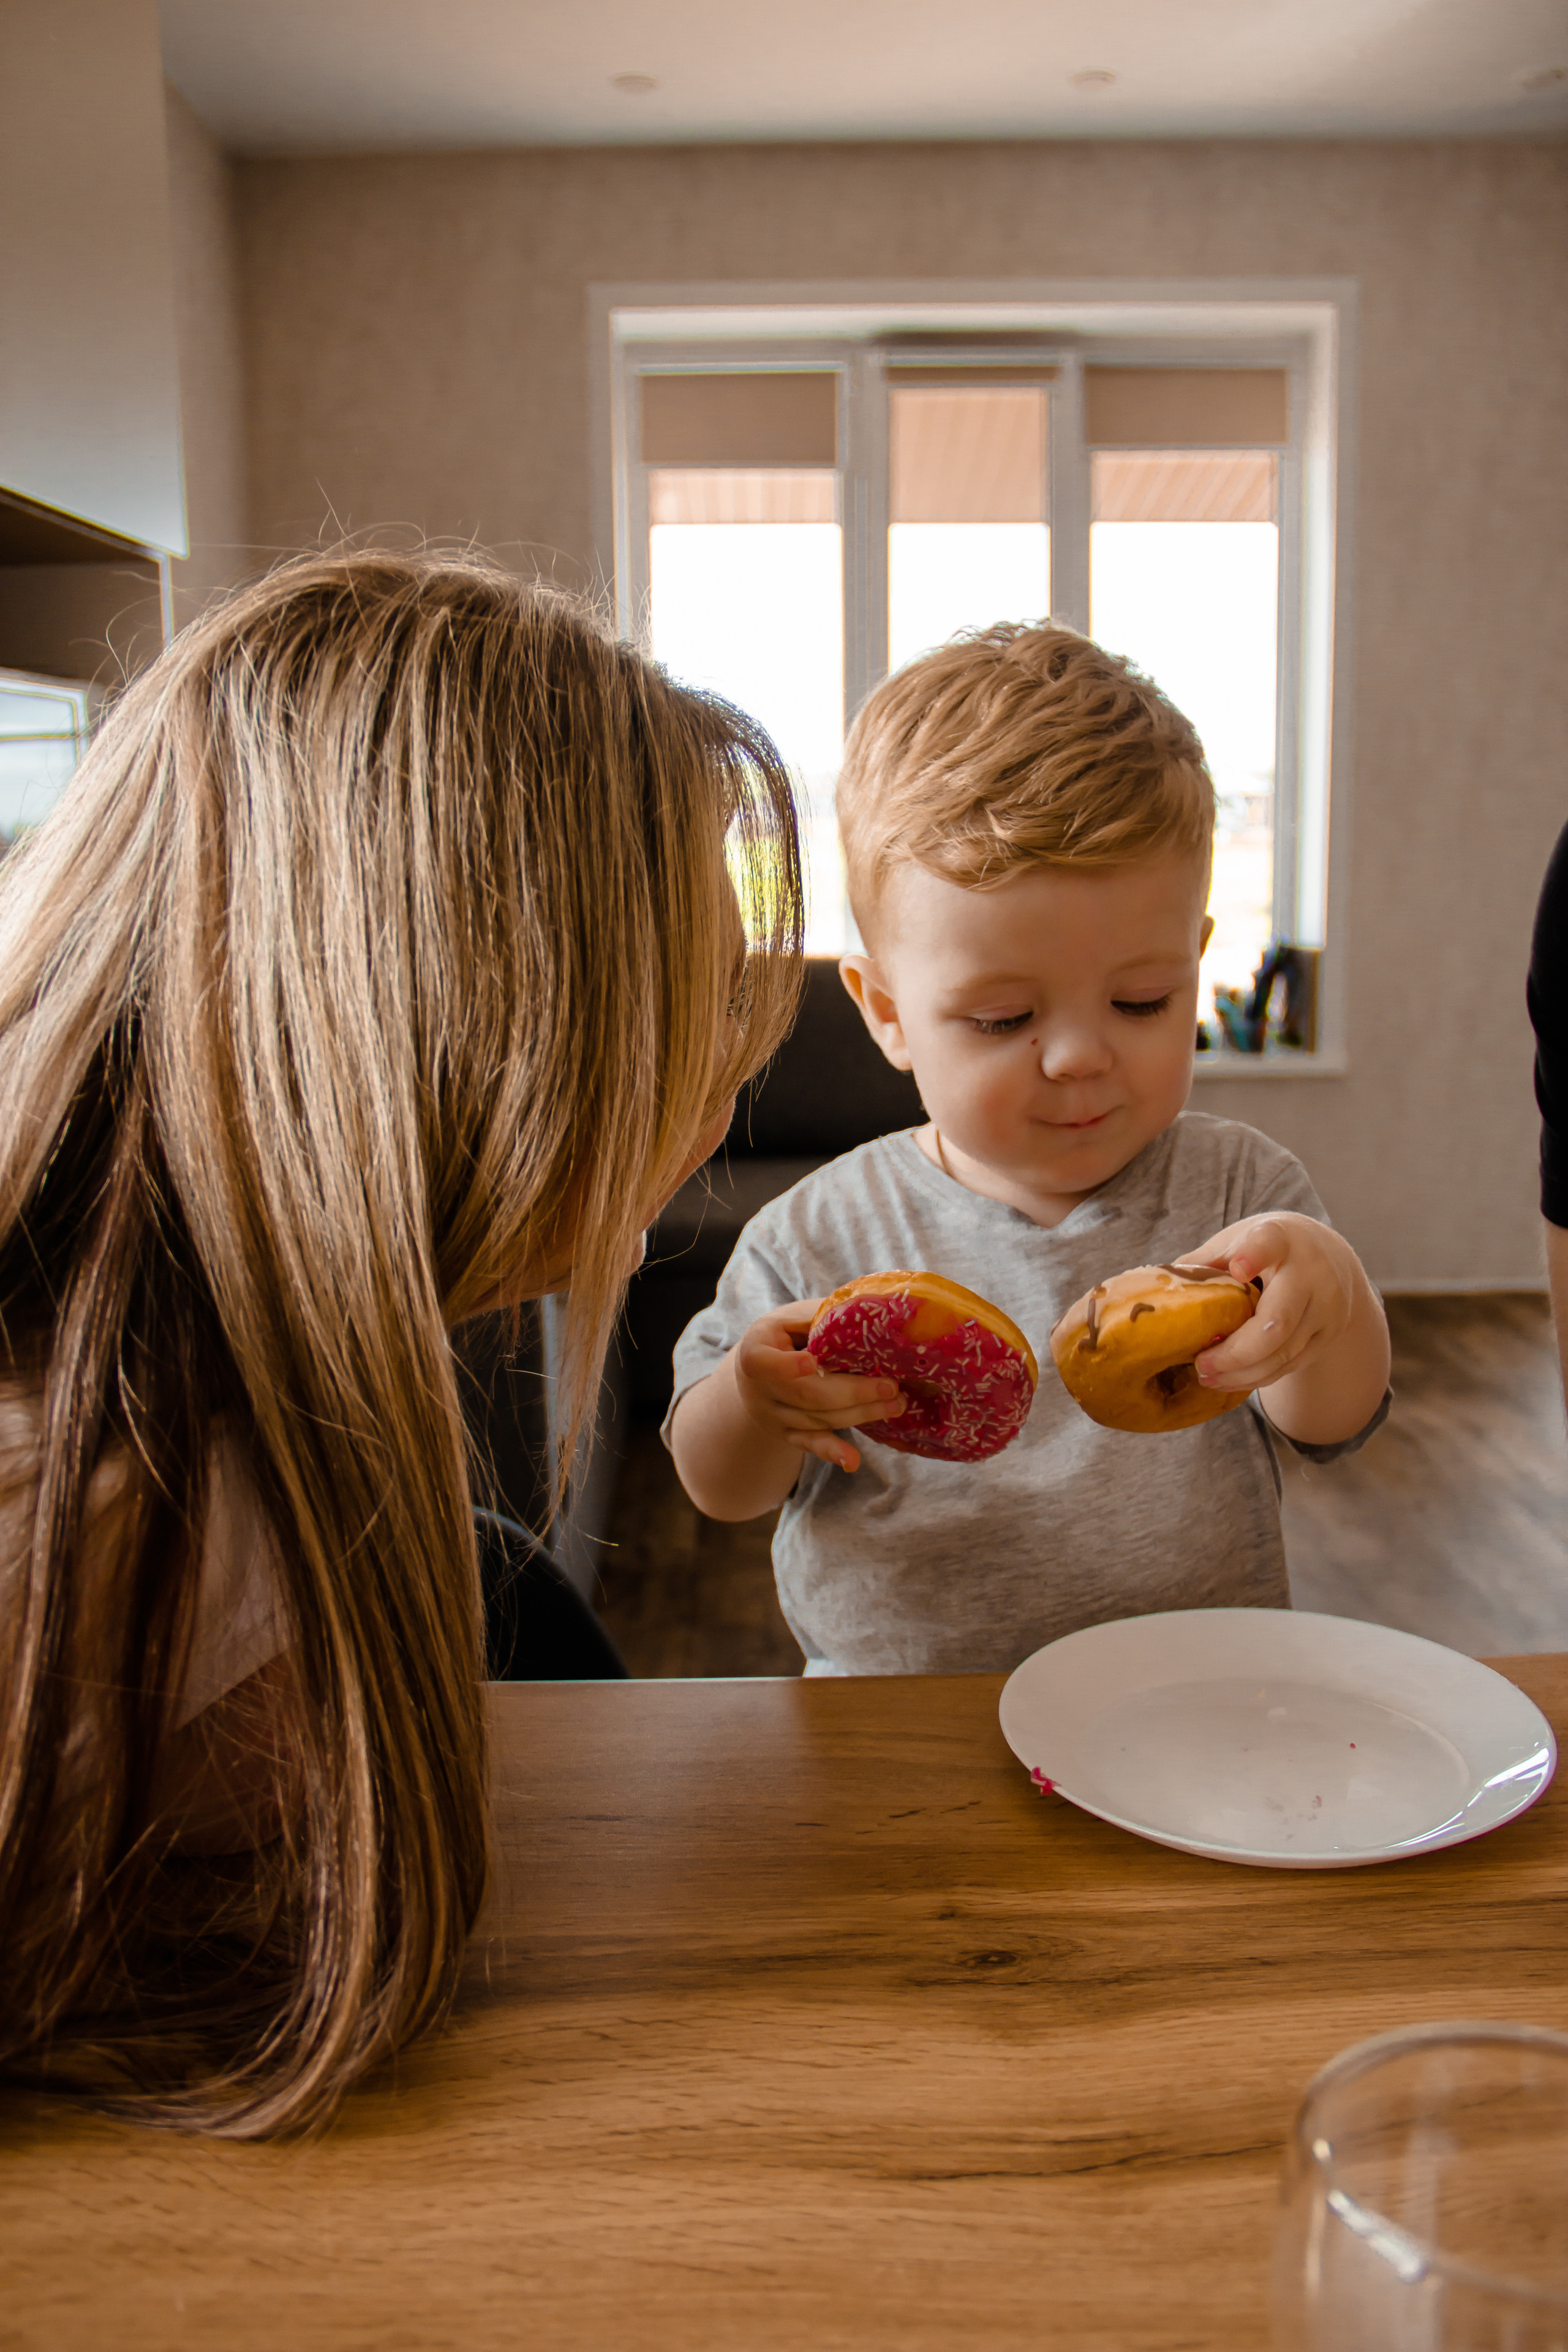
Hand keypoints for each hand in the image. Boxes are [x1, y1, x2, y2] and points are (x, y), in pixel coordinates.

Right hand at [730, 1301, 905, 1473]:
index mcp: (756, 1353)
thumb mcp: (793, 1317)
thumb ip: (821, 1316)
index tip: (812, 1361)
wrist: (759, 1370)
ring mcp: (774, 1416)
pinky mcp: (788, 1434)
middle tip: (891, 1387)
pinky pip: (811, 1445)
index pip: (765, 1363)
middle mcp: (760, 1390)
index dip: (786, 1365)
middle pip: (807, 1396)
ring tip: (896, 1404)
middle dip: (853, 1393)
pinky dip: (833, 1452)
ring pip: (818, 1420)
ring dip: (860, 1414)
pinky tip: (853, 1461)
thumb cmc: (784, 1335)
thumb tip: (870, 1309)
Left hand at [1180, 1213, 1362, 1395]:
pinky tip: (1231, 1380)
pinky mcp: (1329, 1335)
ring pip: (1284, 1353)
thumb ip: (1204, 1262)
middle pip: (1277, 1322)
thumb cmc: (1268, 1247)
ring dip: (1242, 1373)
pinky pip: (1292, 1365)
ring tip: (1207, 1377)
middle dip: (1234, 1352)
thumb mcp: (1237, 1240)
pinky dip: (1258, 1377)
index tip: (1237, 1268)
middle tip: (1200, 1364)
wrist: (1329, 1255)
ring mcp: (1327, 1307)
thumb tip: (1154, 1291)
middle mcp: (1312, 1273)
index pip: (1269, 1244)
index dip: (1254, 1255)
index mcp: (1280, 1239)